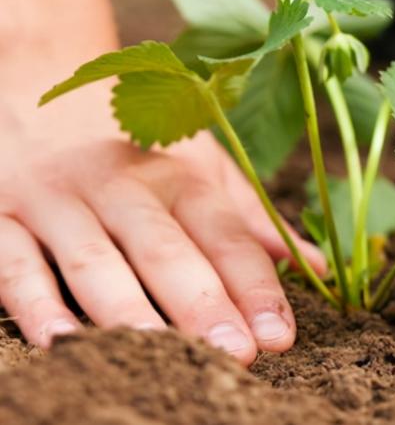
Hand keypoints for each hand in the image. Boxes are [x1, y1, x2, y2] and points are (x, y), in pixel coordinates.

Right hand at [0, 79, 324, 364]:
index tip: (280, 336)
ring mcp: (60, 198)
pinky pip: (15, 262)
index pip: (225, 234)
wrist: (40, 82)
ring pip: (95, 259)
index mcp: (179, 174)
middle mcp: (123, 184)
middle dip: (202, 302)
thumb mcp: (200, 166)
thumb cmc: (136, 142)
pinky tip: (60, 342)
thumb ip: (252, 220)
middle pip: (167, 248)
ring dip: (129, 309)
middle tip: (237, 354)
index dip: (255, 286)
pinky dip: (35, 301)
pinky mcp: (1, 212)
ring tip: (165, 358)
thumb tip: (317, 267)